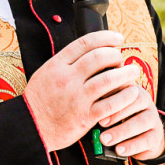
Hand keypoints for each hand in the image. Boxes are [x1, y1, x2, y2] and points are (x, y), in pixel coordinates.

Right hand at [24, 30, 140, 151]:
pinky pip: (111, 104)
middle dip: (116, 55)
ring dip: (126, 73)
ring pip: (108, 79)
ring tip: (133, 72)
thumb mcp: (46, 73)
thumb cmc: (40, 100)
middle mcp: (67, 79)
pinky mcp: (85, 117)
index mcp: (57, 65)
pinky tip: (131, 93)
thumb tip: (92, 49)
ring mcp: (76, 98)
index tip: (118, 38)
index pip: (85, 43)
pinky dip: (125, 97)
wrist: (31, 127)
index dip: (106, 37)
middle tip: (122, 59)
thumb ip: (66, 62)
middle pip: (99, 57)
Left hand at [98, 86, 164, 160]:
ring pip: (141, 122)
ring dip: (121, 131)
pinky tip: (119, 150)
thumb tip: (90, 110)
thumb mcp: (114, 109)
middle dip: (117, 113)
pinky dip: (131, 145)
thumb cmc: (122, 119)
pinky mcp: (156, 135)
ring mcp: (153, 118)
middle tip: (100, 123)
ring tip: (105, 140)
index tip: (98, 104)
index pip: (126, 87)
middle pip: (136, 102)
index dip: (113, 94)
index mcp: (134, 90)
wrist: (145, 136)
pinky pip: (146, 140)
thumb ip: (105, 105)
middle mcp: (146, 101)